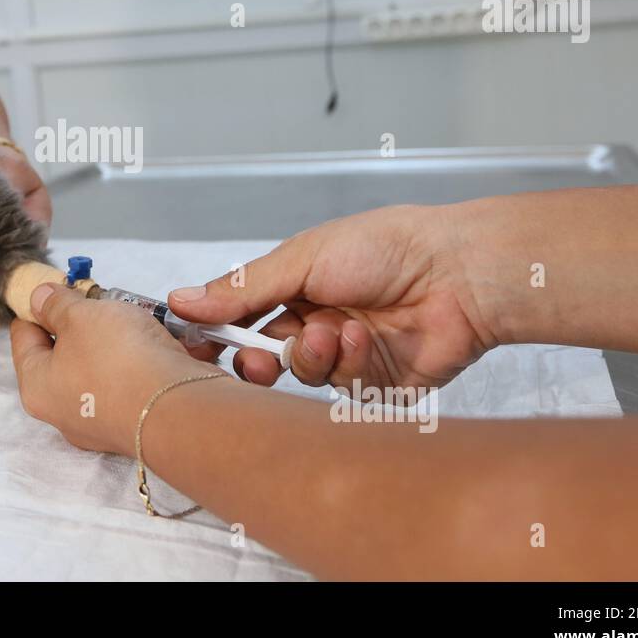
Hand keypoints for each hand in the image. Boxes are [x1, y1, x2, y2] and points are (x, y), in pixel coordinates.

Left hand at [10, 283, 222, 454]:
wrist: (180, 408)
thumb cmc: (118, 360)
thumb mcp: (80, 316)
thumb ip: (56, 304)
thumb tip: (39, 299)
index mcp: (37, 387)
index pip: (24, 337)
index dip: (35, 306)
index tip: (53, 286)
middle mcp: (65, 410)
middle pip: (65, 353)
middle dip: (83, 321)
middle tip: (98, 297)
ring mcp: (103, 420)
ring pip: (103, 365)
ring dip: (118, 338)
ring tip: (134, 313)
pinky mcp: (138, 420)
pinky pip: (133, 380)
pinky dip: (144, 358)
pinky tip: (159, 338)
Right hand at [168, 204, 497, 392]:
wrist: (457, 273)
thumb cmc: (384, 248)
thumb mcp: (301, 259)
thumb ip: (241, 289)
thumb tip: (180, 299)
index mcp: (295, 288)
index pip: (241, 318)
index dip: (217, 334)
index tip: (195, 346)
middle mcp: (316, 323)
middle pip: (264, 357)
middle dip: (257, 359)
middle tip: (257, 358)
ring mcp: (346, 356)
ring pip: (302, 377)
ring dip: (312, 355)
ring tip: (335, 330)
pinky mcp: (377, 385)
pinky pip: (343, 389)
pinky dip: (350, 363)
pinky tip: (367, 337)